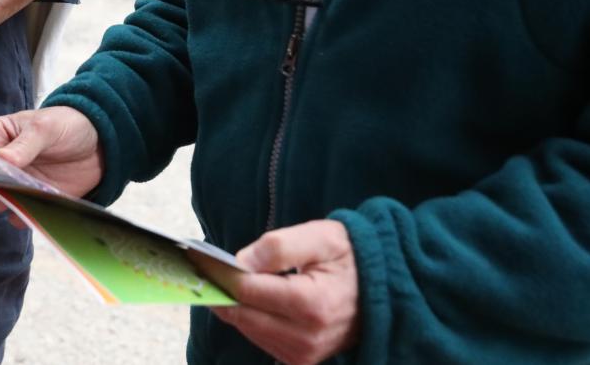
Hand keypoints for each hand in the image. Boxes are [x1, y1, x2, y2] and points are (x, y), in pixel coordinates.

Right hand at [0, 107, 102, 224]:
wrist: (99, 144)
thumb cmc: (66, 125)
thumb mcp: (45, 128)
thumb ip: (24, 145)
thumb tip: (2, 160)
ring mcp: (14, 184)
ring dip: (0, 202)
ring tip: (18, 195)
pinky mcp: (31, 201)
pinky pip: (17, 216)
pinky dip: (22, 216)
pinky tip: (33, 209)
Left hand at [196, 220, 359, 364]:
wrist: (384, 289)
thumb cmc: (350, 257)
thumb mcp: (320, 237)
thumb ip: (278, 247)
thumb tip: (240, 262)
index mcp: (311, 304)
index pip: (247, 292)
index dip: (223, 273)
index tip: (205, 257)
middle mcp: (307, 337)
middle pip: (241, 315)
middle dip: (224, 291)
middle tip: (213, 267)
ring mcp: (304, 354)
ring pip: (247, 328)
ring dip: (238, 305)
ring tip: (238, 280)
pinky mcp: (301, 361)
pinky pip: (260, 339)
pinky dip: (252, 318)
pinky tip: (258, 299)